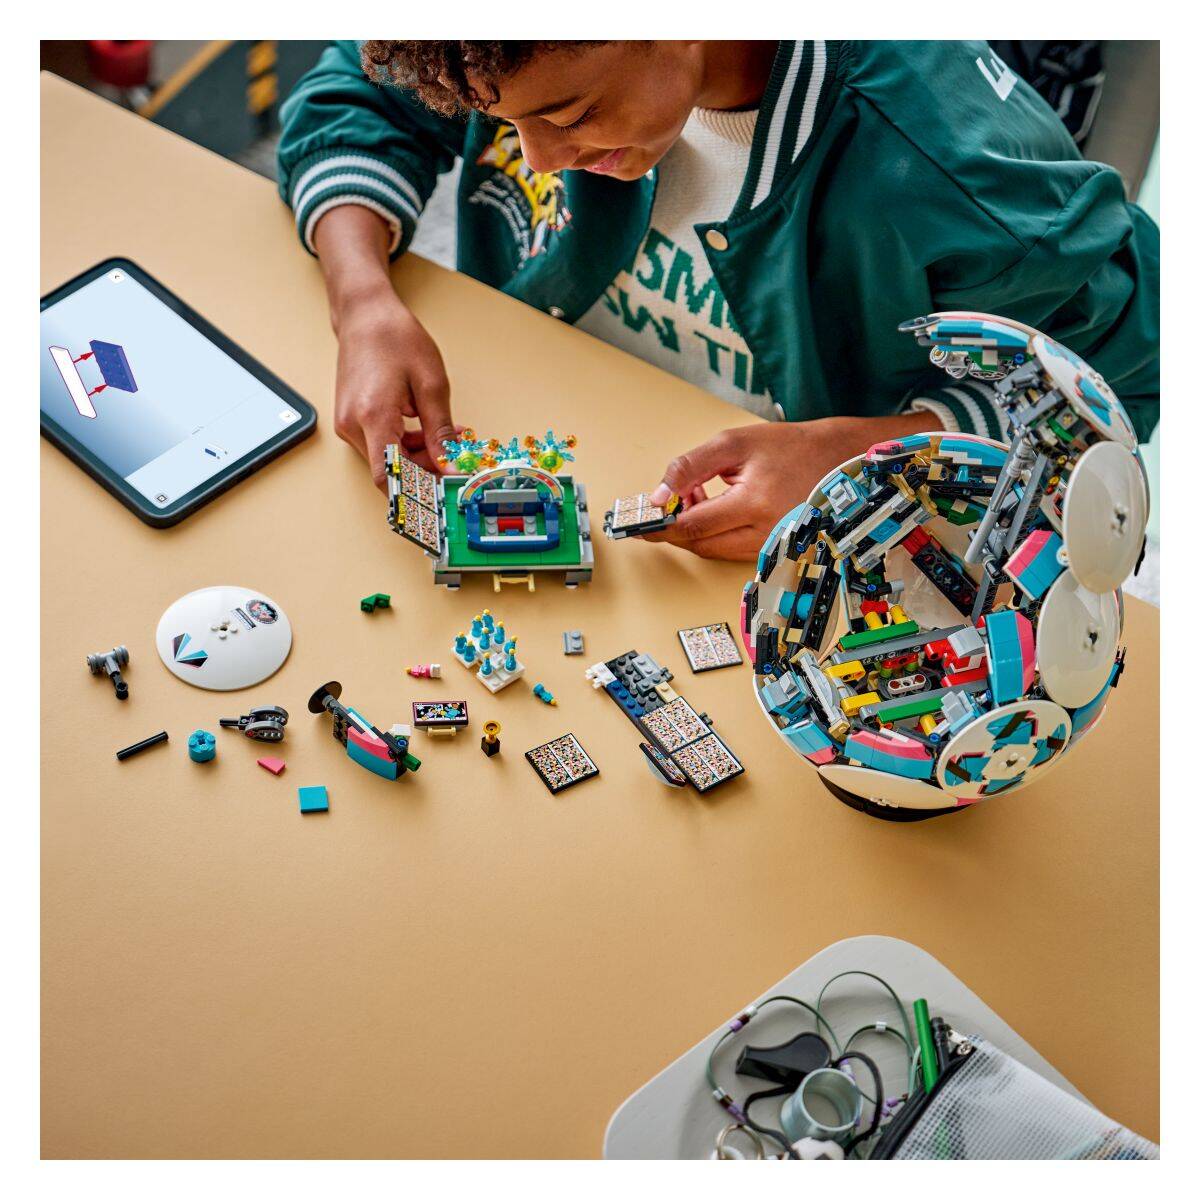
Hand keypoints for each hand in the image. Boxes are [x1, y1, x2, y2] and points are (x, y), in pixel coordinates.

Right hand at [314, 205, 457, 488]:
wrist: (364, 315)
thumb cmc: (395, 339)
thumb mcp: (431, 384)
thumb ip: (442, 431)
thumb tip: (451, 465)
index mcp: (373, 416)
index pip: (390, 477)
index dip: (415, 496)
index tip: (441, 501)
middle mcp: (354, 426)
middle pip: (393, 471)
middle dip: (430, 471)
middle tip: (461, 460)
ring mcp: (350, 424)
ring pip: (390, 460)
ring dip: (423, 457)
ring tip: (453, 438)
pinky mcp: (354, 421)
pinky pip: (383, 445)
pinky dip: (409, 445)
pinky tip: (432, 431)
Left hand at [641, 413, 933, 560]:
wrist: (840, 461)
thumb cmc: (789, 448)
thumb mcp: (735, 443)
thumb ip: (690, 466)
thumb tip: (657, 496)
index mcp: (755, 503)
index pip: (692, 526)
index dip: (660, 525)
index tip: (638, 521)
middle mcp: (764, 533)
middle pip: (698, 545)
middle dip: (674, 525)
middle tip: (666, 502)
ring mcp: (770, 547)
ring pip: (711, 551)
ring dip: (692, 528)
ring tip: (697, 494)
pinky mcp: (772, 551)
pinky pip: (728, 550)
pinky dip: (711, 533)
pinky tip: (714, 506)